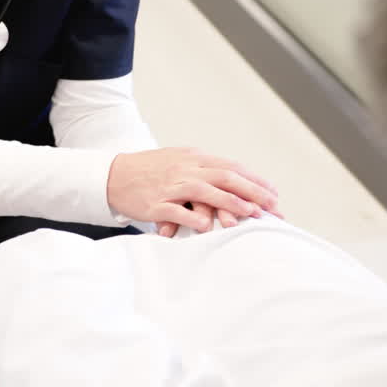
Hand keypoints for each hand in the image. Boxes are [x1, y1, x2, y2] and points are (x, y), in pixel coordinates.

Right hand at [107, 147, 280, 233]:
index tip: (272, 193)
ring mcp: (170, 186)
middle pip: (225, 177)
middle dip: (252, 191)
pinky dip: (193, 218)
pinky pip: (177, 211)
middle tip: (272, 205)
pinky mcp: (156, 203)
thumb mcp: (179, 160)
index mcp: (194, 158)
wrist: (113, 175)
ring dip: (230, 202)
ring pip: (205, 192)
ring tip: (250, 213)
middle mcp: (185, 169)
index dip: (254, 180)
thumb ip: (203, 168)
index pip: (231, 167)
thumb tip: (231, 178)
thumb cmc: (149, 171)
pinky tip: (208, 228)